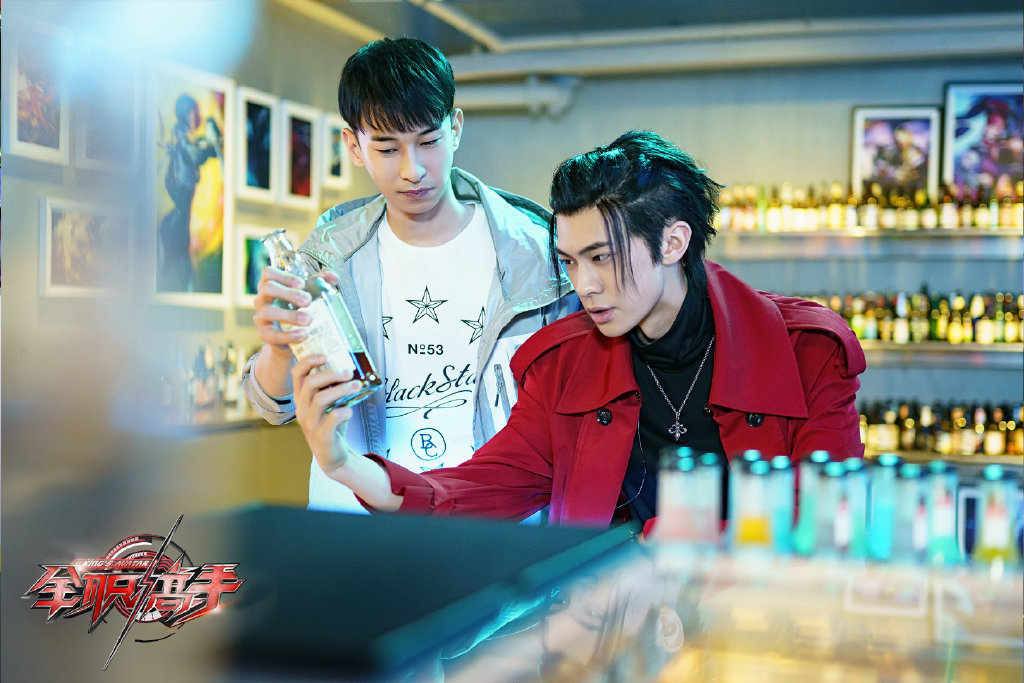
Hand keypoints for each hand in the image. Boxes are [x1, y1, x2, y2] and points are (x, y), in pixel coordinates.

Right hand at [252, 267, 339, 357]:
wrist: (291, 338)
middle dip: (289, 293)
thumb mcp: (309, 293)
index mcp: (271, 284)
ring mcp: (261, 316)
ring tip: (308, 320)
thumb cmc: (298, 308)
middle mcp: (262, 298)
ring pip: (268, 312)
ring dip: (290, 315)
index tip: (302, 284)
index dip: (284, 276)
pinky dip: (289, 335)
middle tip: (308, 301)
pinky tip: (304, 334)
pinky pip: (273, 335)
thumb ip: (320, 282)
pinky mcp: (265, 335)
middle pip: (268, 288)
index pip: (268, 273)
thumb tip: (333, 276)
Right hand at [292, 353, 360, 478]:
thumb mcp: (329, 404)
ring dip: (341, 389)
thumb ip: (333, 387)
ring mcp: (310, 423)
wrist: (332, 455)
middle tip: (349, 372)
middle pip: (310, 383)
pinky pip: (333, 418)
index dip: (308, 361)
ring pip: (321, 399)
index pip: (297, 373)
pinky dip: (345, 411)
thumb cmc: (331, 424)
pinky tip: (350, 411)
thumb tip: (351, 367)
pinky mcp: (322, 435)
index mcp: (301, 397)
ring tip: (357, 385)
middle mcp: (302, 408)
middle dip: (331, 374)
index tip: (324, 355)